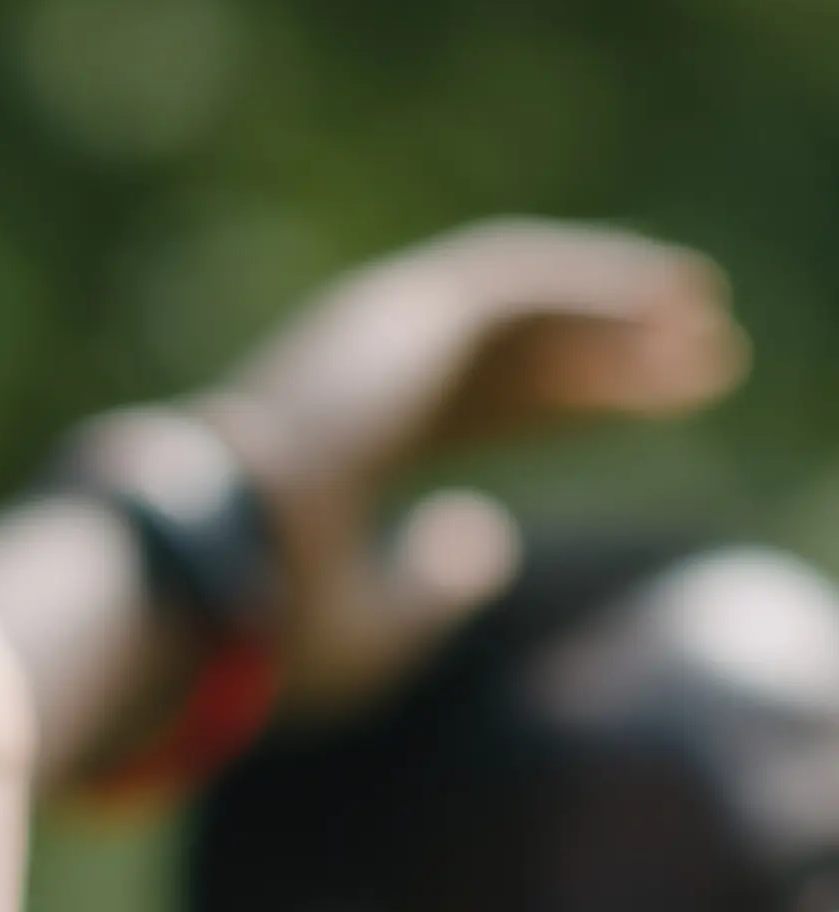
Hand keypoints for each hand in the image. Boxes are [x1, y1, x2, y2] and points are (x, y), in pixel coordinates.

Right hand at [209, 220, 741, 711]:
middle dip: (602, 360)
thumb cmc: (270, 624)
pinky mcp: (395, 313)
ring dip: (613, 313)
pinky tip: (672, 299)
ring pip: (514, 309)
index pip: (468, 409)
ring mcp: (368, 341)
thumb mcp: (371, 630)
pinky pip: (515, 280)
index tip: (656, 404)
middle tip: (703, 364)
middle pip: (503, 358)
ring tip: (704, 323)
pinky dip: (597, 280)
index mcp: (339, 451)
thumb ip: (433, 588)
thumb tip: (486, 535)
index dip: (562, 406)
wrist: (208, 571)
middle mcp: (352, 385)